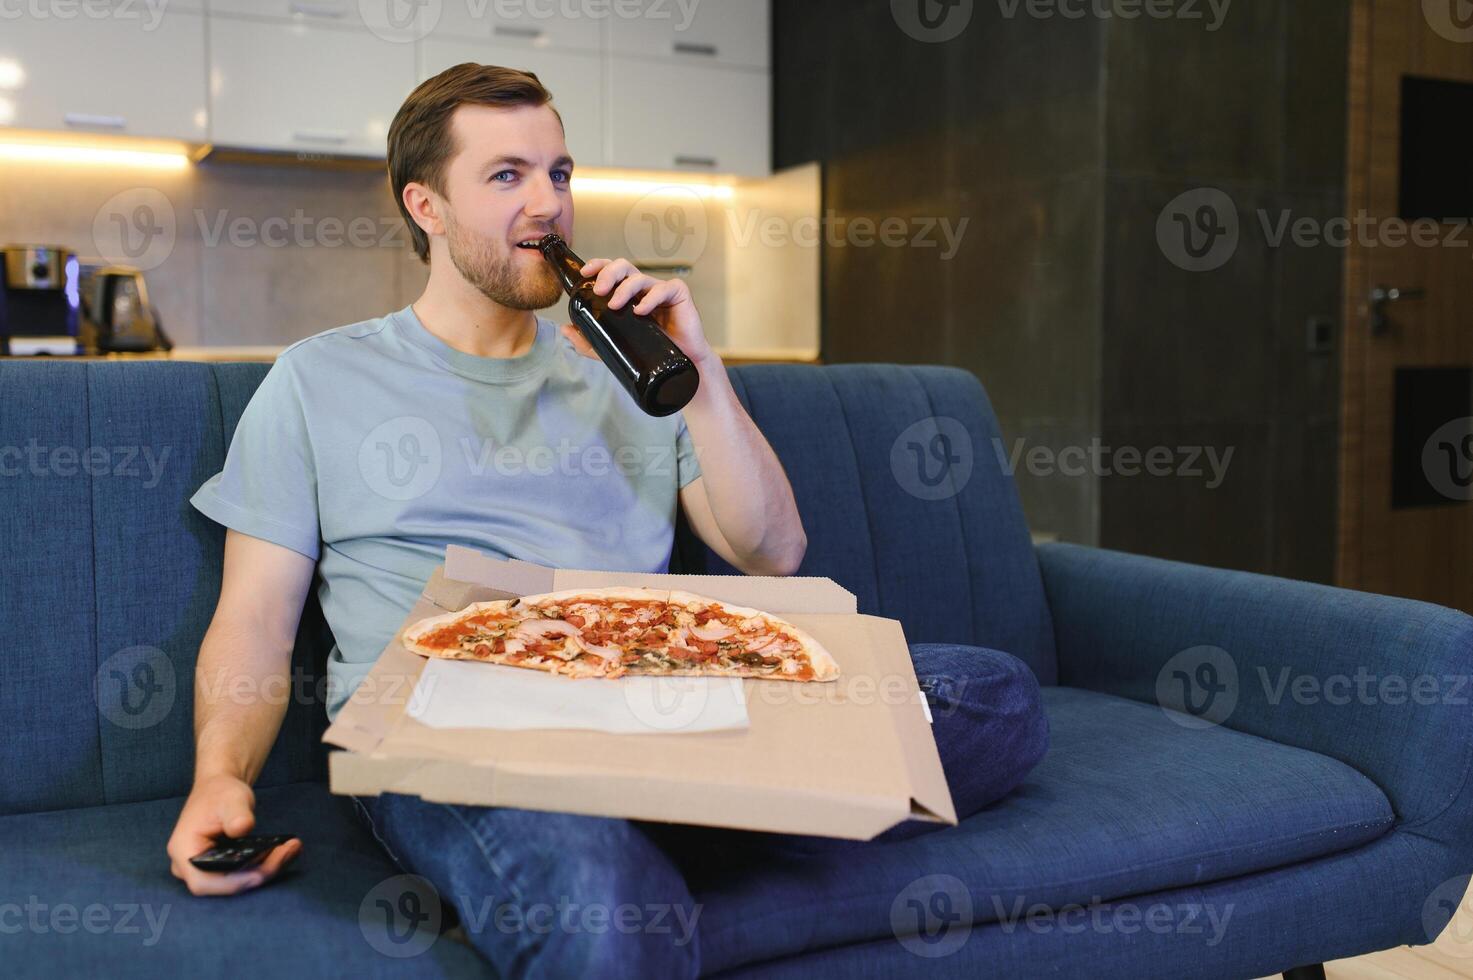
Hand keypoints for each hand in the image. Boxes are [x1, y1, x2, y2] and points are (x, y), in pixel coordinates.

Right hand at [167, 774, 300, 896]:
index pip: (205, 882)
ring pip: (235, 882)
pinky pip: (241, 874)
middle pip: (224, 884)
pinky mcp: (218, 868)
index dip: (235, 881)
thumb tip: (242, 827)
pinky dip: (264, 865)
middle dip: (259, 873)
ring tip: (292, 848)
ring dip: (266, 870)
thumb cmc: (220, 792)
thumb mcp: (230, 798)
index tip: (266, 868)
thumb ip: (236, 813)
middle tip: (289, 851)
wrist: (219, 789)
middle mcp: (188, 866)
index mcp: (183, 851)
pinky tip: (285, 851)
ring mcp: (202, 869)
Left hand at [560, 258, 715, 366]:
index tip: (585, 274)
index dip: (598, 266)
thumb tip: (566, 329)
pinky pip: (663, 289)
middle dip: (608, 274)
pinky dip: (650, 298)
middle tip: (600, 290)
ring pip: (640, 277)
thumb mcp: (612, 347)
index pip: (611, 271)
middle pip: (623, 267)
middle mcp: (643, 288)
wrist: (680, 365)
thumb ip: (589, 340)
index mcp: (628, 293)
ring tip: (615, 305)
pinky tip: (641, 310)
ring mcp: (661, 290)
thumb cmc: (649, 352)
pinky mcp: (679, 295)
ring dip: (624, 288)